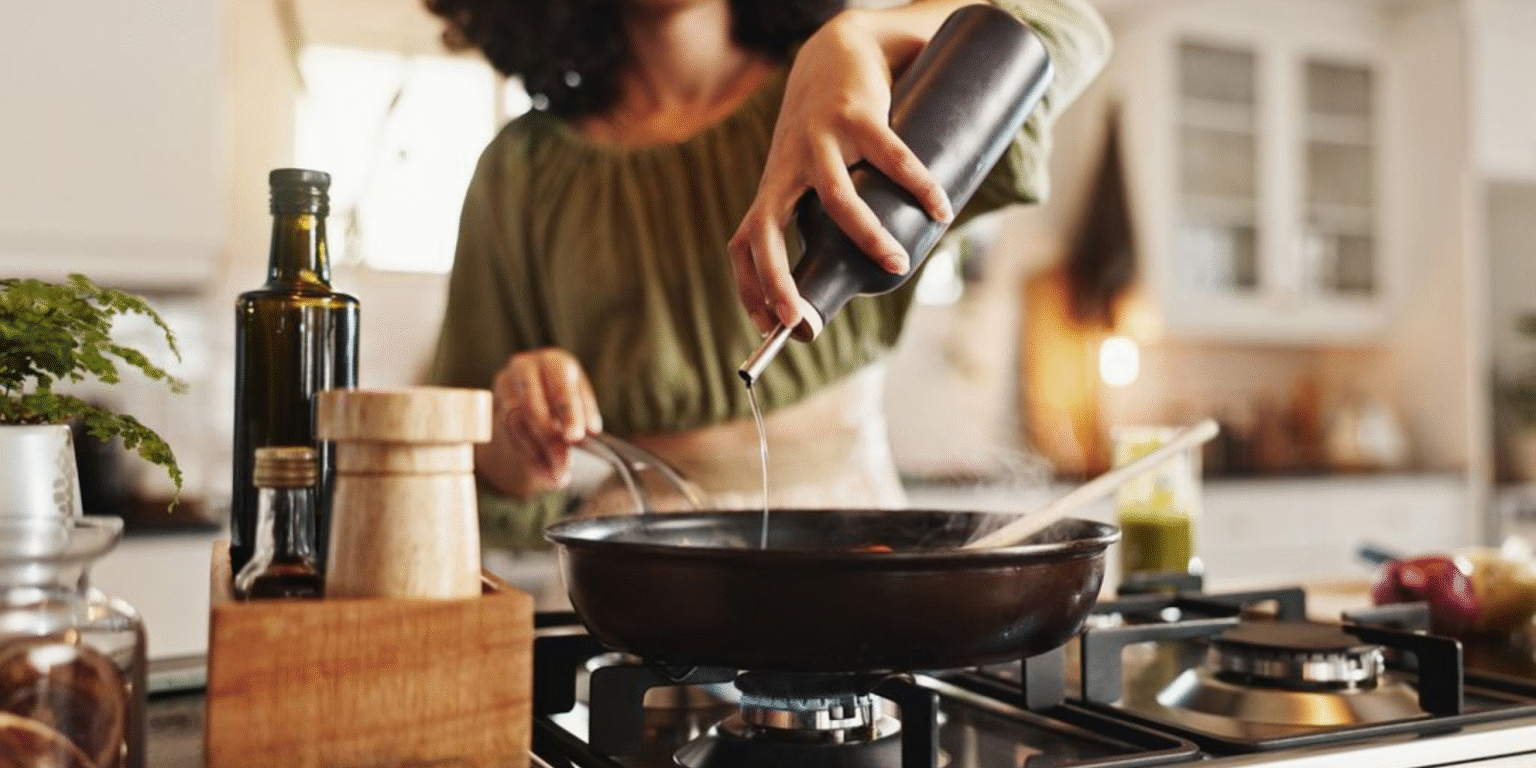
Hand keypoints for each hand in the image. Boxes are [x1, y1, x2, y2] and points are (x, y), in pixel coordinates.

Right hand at [488, 348, 601, 495]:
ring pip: (517, 425)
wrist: (536, 388)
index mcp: (554, 361)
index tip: (576, 436)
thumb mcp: (580, 397)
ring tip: (558, 478)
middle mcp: (524, 367)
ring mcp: (504, 385)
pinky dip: (529, 457)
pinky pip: (508, 435)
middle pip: (533, 407)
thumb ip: (585, 411)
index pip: (560, 386)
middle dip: (550, 442)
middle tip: (564, 469)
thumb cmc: (565, 393)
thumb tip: (591, 429)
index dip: (568, 412)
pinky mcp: (493, 403)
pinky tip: (545, 473)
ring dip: (538, 456)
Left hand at [728, 9, 953, 335]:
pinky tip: (939, 208)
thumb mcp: (813, 174)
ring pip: (836, 198)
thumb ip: (831, 220)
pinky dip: (918, 184)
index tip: (770, 325)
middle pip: (766, 232)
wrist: (839, 51)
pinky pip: (890, 156)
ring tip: (899, 263)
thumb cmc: (831, 129)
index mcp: (773, 189)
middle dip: (777, 279)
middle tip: (799, 318)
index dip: (749, 288)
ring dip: (866, 237)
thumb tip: (872, 274)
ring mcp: (818, 141)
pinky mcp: (856, 115)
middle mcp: (786, 169)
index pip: (743, 246)